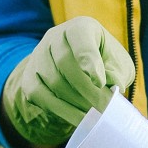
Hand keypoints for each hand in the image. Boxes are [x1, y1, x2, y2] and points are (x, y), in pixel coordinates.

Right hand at [1, 16, 134, 147]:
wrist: (80, 70)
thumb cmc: (104, 63)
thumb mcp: (118, 63)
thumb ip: (117, 71)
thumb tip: (114, 85)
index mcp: (81, 27)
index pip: (80, 39)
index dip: (89, 60)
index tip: (100, 82)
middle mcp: (55, 36)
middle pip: (64, 62)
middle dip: (86, 89)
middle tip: (103, 107)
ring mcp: (38, 56)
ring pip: (52, 81)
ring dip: (74, 102)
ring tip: (93, 115)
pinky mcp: (29, 76)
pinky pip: (38, 94)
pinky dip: (60, 110)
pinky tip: (78, 119)